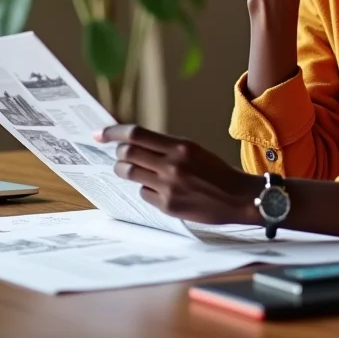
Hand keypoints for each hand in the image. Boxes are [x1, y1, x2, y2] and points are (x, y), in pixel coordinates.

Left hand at [95, 125, 262, 224]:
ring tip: (132, 170)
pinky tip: (157, 190)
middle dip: (118, 154)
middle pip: (127, 154)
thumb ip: (165, 147)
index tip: (100, 133)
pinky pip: (143, 193)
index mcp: (179, 146)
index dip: (113, 132)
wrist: (238, 197)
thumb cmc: (216, 172)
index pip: (136, 134)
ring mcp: (168, 187)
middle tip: (119, 155)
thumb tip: (134, 145)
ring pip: (130, 174)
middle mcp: (172, 165)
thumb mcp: (193, 150)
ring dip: (125, 171)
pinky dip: (145, 189)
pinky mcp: (168, 206)